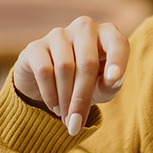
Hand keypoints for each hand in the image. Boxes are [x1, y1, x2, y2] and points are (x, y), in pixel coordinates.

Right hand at [11, 15, 128, 136]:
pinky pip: (44, 70)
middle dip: (82, 97)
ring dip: (65, 99)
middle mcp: (84, 28)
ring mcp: (59, 34)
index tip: (113, 81)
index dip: (117, 61)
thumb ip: (110, 85)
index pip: (118, 43)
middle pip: (87, 63)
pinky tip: (54, 106)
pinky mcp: (35, 46)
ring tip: (66, 116)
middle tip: (78, 124)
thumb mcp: (102, 88)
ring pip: (65, 67)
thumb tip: (114, 80)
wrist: (49, 84)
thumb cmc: (86, 83)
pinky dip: (50, 93)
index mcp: (107, 35)